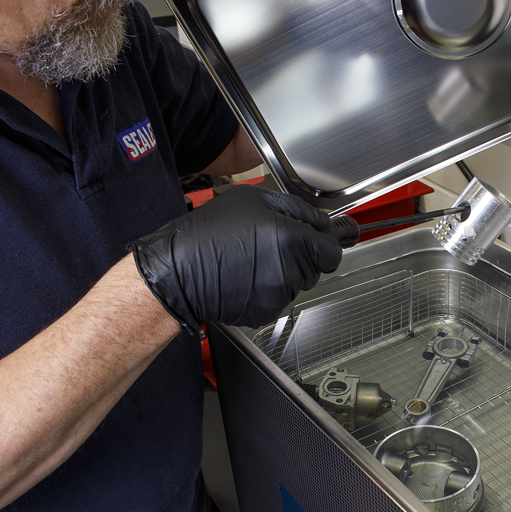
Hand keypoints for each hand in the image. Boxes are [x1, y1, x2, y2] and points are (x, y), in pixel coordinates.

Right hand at [131, 186, 342, 330]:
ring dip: (283, 273)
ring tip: (251, 259)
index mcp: (292, 240)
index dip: (324, 245)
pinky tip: (245, 277)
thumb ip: (296, 208)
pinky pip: (278, 299)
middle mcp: (290, 271)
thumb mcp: (253, 199)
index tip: (316, 242)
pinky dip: (267, 290)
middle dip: (300, 257)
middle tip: (269, 245)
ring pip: (296, 284)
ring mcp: (278, 295)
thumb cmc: (208, 233)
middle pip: (314, 268)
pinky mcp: (266, 312)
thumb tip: (321, 219)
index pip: (332, 252)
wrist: (178, 271)